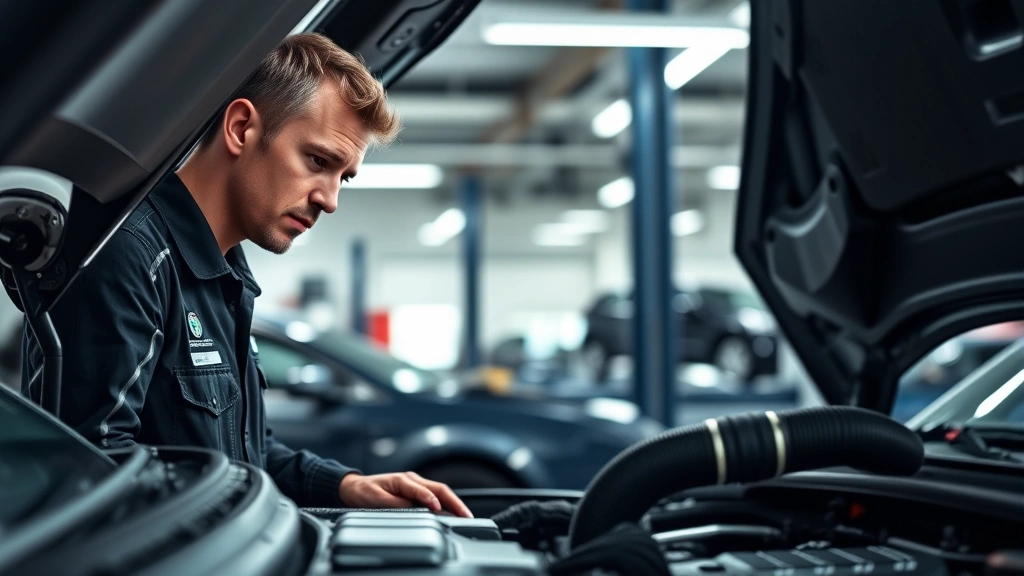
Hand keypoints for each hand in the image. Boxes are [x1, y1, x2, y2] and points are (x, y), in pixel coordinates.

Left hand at [338, 472, 472, 517]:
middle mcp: (413, 480)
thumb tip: (410, 507)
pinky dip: (447, 504)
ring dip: (454, 503)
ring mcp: (416, 484)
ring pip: (441, 492)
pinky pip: (436, 496)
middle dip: (454, 502)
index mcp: (403, 480)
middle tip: (466, 515)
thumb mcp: (374, 498)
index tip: (439, 510)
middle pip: (440, 489)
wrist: (355, 487)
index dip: (431, 500)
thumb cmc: (364, 491)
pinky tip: (454, 512)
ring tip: (465, 516)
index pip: (423, 489)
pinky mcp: (417, 491)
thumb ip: (393, 502)